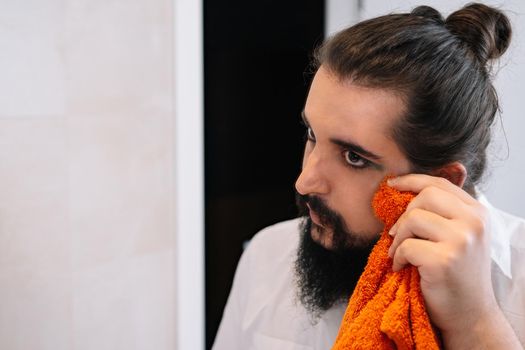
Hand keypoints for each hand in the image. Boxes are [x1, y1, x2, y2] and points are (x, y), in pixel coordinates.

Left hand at [386, 174, 496, 339]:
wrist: (469, 314)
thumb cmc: (457, 274)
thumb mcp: (458, 236)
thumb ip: (442, 212)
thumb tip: (405, 188)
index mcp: (477, 212)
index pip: (440, 183)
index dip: (412, 180)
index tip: (392, 184)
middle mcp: (474, 222)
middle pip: (426, 196)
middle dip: (404, 214)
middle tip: (397, 234)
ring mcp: (461, 240)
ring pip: (413, 219)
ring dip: (399, 238)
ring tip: (400, 254)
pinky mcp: (445, 260)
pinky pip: (406, 246)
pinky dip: (398, 257)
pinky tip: (403, 268)